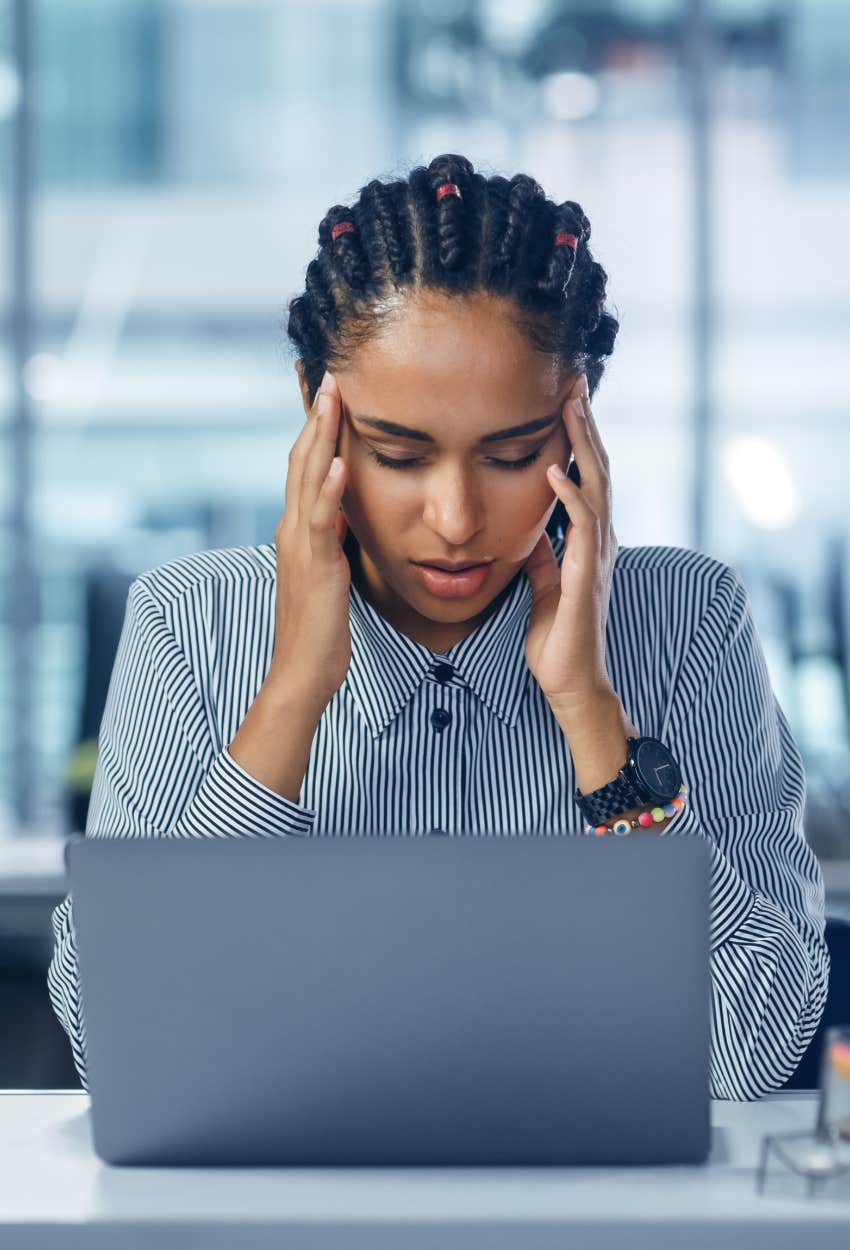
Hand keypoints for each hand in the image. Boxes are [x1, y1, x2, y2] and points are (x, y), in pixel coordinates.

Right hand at [268, 370, 351, 713]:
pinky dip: (329, 489)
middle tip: (328, 371)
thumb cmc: (320, 629)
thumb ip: (332, 538)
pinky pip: (322, 521)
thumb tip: (345, 511)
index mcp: (298, 529)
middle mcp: (293, 529)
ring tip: (333, 396)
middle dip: (317, 415)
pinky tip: (340, 462)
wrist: (303, 673)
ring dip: (321, 436)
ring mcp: (301, 546)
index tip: (329, 390)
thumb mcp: (328, 572)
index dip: (316, 427)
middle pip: (302, 459)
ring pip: (308, 479)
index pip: (305, 465)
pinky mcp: (315, 567)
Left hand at [522, 373, 619, 719]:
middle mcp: (599, 542)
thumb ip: (542, 560)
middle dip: (587, 425)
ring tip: (571, 405)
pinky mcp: (586, 576)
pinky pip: (581, 526)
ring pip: (597, 487)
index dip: (579, 439)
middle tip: (575, 381)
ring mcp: (596, 557)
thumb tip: (530, 537)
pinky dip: (570, 494)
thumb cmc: (558, 641)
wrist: (571, 684)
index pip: (588, 478)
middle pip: (598, 470)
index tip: (565, 401)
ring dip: (584, 444)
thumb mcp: (544, 589)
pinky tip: (556, 467)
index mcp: (587, 543)